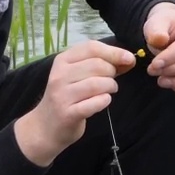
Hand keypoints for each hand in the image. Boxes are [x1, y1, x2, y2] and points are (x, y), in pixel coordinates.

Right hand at [15, 40, 135, 166]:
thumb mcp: (76, 75)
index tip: (129, 58)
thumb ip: (99, 64)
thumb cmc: (67, 97)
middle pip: (97, 65)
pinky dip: (105, 100)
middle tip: (111, 81)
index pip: (91, 47)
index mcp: (62, 61)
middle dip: (112, 72)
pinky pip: (95, 103)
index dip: (114, 52)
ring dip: (110, 87)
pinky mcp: (68, 114)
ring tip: (109, 91)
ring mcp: (62, 95)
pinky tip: (103, 101)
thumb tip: (128, 59)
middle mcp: (60, 75)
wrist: (45, 127)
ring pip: (97, 83)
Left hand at [143, 2, 174, 96]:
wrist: (172, 33)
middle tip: (154, 72)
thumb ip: (156, 30)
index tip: (153, 65)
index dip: (169, 58)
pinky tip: (171, 84)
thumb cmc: (166, 28)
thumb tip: (160, 38)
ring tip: (161, 80)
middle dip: (172, 71)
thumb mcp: (156, 23)